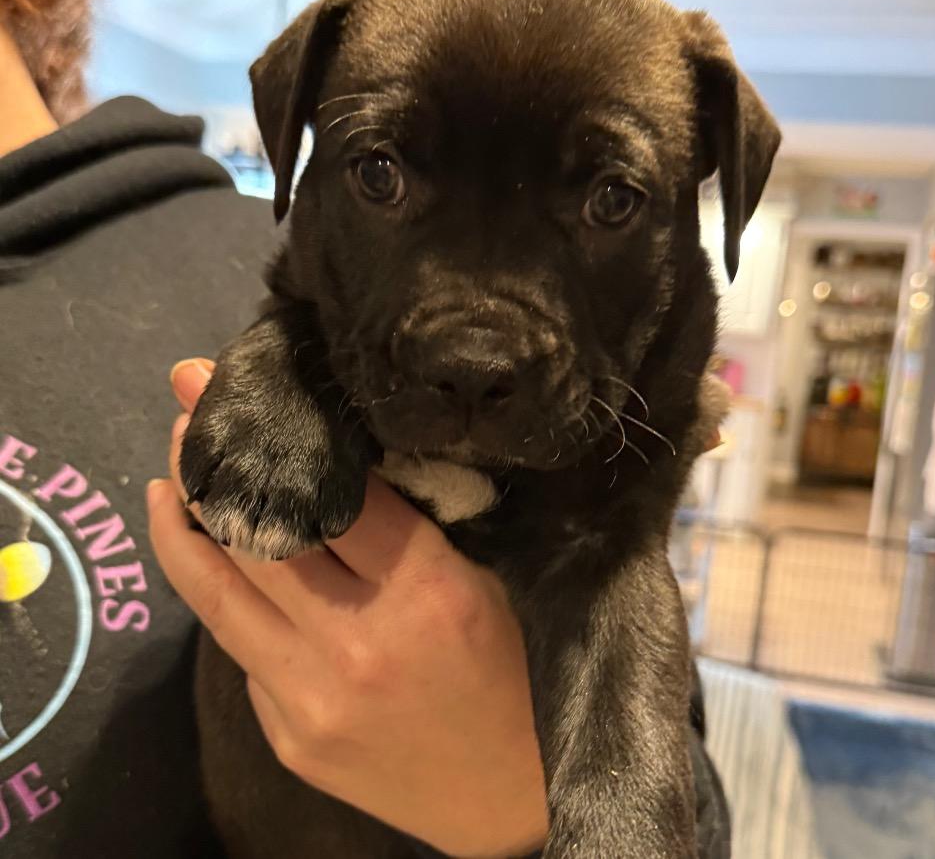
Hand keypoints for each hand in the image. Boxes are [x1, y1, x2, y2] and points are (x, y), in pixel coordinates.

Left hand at [149, 359, 547, 858]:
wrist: (516, 799)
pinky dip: (228, 599)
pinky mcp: (287, 739)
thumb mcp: (488, 582)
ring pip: (218, 596)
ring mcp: (310, 698)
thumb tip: (332, 471)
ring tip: (165, 480)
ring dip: (183, 529)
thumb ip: (414, 530)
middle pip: (255, 535)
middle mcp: (356, 642)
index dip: (280, 433)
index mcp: (424, 591)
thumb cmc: (518, 673)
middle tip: (185, 407)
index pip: (330, 492)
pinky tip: (220, 568)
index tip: (240, 385)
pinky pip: (245, 651)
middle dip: (210, 463)